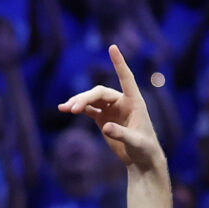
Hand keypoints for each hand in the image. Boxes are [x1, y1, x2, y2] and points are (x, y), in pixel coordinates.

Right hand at [57, 45, 161, 170]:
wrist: (141, 159)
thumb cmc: (144, 148)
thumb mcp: (135, 142)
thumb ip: (121, 134)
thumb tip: (106, 127)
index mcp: (134, 101)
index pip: (126, 78)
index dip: (119, 63)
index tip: (112, 47)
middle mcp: (122, 101)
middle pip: (99, 93)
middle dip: (85, 98)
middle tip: (72, 108)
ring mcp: (111, 109)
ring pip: (92, 100)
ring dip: (78, 103)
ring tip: (65, 109)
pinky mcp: (103, 119)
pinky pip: (88, 110)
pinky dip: (77, 108)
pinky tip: (64, 109)